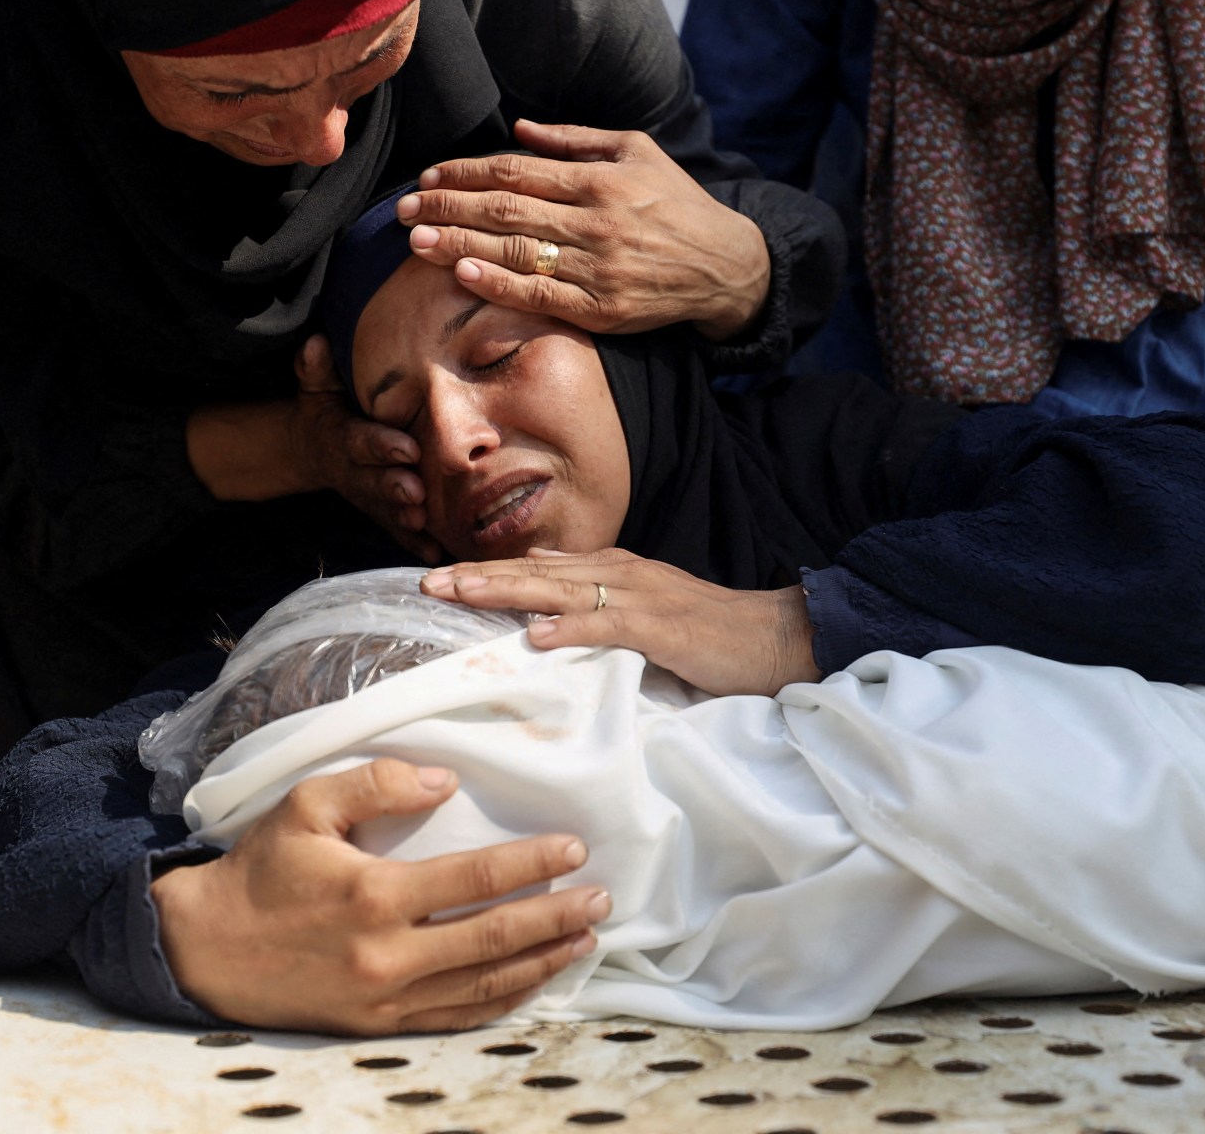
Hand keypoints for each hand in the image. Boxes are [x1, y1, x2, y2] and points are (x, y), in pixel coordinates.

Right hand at [153, 759, 609, 1033]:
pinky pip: (455, 1019)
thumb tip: (444, 780)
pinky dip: (501, 1003)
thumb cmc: (261, 870)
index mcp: (374, 894)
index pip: (475, 880)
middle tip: (602, 900)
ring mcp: (385, 998)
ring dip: (541, 962)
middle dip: (556, 918)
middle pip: (494, 939)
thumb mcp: (307, 805)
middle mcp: (387, 953)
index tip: (574, 849)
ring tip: (586, 940)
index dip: (531, 865)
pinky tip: (533, 982)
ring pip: (483, 986)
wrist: (205, 949)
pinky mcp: (378, 1026)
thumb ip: (377, 783)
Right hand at [291, 335, 441, 561]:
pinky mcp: (378, 511)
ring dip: (403, 519)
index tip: (407, 449)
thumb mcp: (315, 388)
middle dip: (395, 487)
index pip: (363, 442)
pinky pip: (394, 530)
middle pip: (375, 481)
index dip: (382, 447)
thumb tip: (315, 342)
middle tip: (418, 492)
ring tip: (424, 524)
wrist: (311, 449)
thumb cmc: (325, 411)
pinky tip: (433, 552)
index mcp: (343, 438)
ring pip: (385, 509)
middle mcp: (354, 471)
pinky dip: (412, 543)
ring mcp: (366, 495)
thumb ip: (316, 369)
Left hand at [397, 119, 770, 342]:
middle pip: (505, 209)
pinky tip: (462, 274)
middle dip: (447, 206)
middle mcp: (595, 221)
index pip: (515, 171)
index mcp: (598, 179)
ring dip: (458, 244)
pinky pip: (540, 296)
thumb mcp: (637, 151)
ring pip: (514, 251)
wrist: (726, 265)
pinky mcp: (602, 309)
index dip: (464, 172)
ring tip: (415, 241)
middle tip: (402, 209)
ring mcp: (598, 268)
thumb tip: (517, 130)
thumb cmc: (677, 203)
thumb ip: (575, 139)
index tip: (427, 175)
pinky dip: (499, 284)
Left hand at [423, 547, 819, 696]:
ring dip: (509, 591)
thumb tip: (541, 589)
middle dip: (482, 576)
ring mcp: (642, 597)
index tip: (440, 577)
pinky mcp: (664, 627)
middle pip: (539, 573)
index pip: (540, 569)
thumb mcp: (646, 607)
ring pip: (562, 590)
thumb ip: (597, 596)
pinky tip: (538, 636)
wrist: (775, 634)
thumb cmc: (711, 630)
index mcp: (616, 570)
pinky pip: (610, 625)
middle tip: (429, 582)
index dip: (489, 571)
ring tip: (463, 595)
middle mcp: (622, 574)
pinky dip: (573, 629)